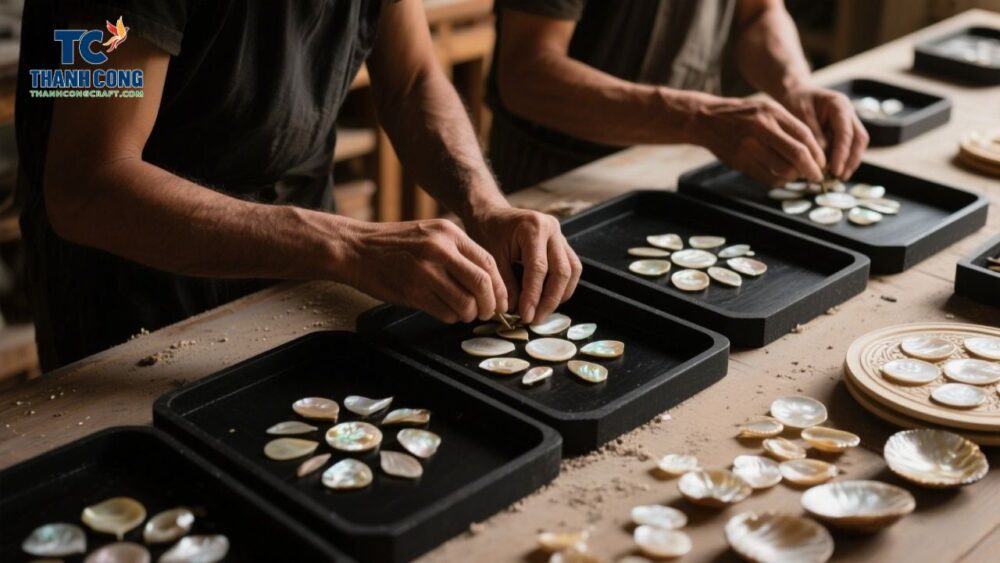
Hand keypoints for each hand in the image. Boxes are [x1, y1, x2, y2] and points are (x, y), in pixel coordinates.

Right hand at [345, 219, 507, 322]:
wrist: (355, 248)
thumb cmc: (394, 244)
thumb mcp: (429, 235)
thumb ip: (456, 252)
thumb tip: (486, 281)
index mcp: (448, 233)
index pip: (488, 263)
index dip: (499, 286)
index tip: (501, 299)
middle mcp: (439, 250)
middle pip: (482, 284)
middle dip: (491, 305)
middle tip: (489, 313)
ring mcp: (425, 272)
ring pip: (465, 303)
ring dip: (470, 314)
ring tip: (465, 313)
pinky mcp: (412, 292)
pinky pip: (445, 312)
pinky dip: (451, 318)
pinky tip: (447, 313)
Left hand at [464, 205, 581, 323]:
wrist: (491, 213)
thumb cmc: (487, 232)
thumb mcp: (491, 258)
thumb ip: (505, 284)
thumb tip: (516, 311)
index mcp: (533, 228)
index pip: (539, 269)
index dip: (534, 296)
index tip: (526, 316)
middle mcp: (552, 229)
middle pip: (561, 271)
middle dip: (550, 300)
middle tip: (536, 319)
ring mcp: (560, 235)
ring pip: (572, 270)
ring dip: (560, 295)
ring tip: (544, 312)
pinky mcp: (562, 243)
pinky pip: (571, 267)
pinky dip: (563, 286)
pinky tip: (550, 299)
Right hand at [692, 96, 826, 185]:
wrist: (706, 120)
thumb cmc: (742, 114)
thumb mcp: (766, 109)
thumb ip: (788, 125)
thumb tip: (812, 149)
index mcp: (771, 114)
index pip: (804, 136)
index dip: (817, 153)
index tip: (821, 162)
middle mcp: (761, 130)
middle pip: (797, 155)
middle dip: (811, 169)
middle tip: (815, 175)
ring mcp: (749, 148)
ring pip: (783, 170)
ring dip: (794, 176)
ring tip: (795, 174)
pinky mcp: (740, 162)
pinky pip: (767, 178)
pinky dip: (779, 181)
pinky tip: (780, 177)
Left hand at [779, 86, 868, 178]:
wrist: (795, 93)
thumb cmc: (796, 102)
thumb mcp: (800, 115)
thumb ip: (812, 135)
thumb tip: (822, 158)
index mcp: (839, 105)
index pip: (846, 132)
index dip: (842, 153)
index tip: (836, 169)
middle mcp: (848, 113)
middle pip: (859, 139)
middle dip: (852, 160)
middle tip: (840, 177)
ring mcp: (848, 122)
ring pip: (857, 144)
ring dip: (850, 161)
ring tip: (839, 177)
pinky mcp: (842, 131)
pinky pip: (848, 146)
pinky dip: (843, 159)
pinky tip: (834, 171)